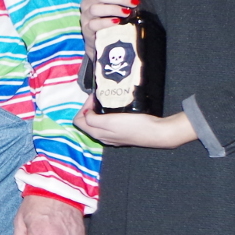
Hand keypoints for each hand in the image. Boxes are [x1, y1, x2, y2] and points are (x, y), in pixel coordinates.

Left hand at [74, 103, 197, 149]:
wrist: (156, 133)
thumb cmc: (134, 125)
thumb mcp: (110, 121)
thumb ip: (94, 119)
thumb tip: (86, 115)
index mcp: (97, 134)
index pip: (78, 121)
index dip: (83, 107)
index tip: (94, 97)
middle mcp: (103, 138)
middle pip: (87, 123)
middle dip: (90, 108)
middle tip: (99, 97)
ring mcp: (113, 137)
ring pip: (98, 124)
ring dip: (99, 112)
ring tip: (106, 101)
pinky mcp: (122, 134)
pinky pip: (108, 125)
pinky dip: (108, 116)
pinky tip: (115, 109)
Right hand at [81, 0, 139, 48]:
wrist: (98, 36)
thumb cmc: (106, 15)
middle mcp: (87, 1)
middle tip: (135, 3)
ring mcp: (85, 15)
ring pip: (96, 8)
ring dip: (114, 9)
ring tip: (127, 13)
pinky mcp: (86, 29)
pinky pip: (94, 24)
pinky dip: (106, 22)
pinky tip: (117, 22)